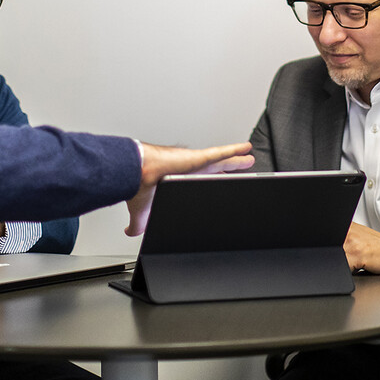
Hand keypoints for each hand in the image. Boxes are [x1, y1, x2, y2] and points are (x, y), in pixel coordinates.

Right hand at [124, 141, 254, 235]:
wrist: (137, 174)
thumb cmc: (139, 186)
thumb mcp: (143, 212)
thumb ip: (138, 223)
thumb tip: (130, 231)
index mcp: (179, 181)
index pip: (201, 181)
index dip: (213, 181)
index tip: (222, 184)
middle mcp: (190, 170)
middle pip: (216, 169)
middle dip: (230, 168)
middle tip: (243, 168)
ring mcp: (197, 163)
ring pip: (222, 160)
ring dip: (236, 159)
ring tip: (249, 158)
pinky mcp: (200, 158)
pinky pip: (222, 153)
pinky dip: (235, 150)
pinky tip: (246, 148)